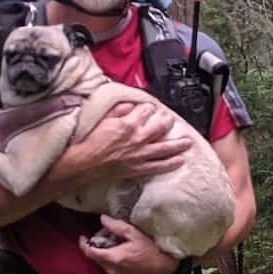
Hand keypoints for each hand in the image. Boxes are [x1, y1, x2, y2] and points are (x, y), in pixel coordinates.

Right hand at [76, 100, 191, 181]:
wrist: (85, 163)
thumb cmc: (91, 142)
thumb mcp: (103, 119)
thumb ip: (118, 111)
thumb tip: (130, 105)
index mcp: (128, 124)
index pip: (146, 111)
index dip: (150, 108)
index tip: (151, 108)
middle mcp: (137, 138)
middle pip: (160, 127)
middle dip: (168, 122)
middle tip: (171, 120)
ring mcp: (140, 155)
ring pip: (165, 148)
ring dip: (178, 144)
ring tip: (187, 142)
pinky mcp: (138, 168)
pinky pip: (158, 166)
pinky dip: (170, 164)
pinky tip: (179, 160)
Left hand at [79, 215, 179, 273]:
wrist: (164, 266)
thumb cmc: (152, 249)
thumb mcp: (134, 233)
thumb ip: (116, 226)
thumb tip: (102, 219)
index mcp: (113, 258)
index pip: (90, 252)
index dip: (83, 244)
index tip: (83, 236)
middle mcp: (111, 269)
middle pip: (96, 256)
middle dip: (99, 243)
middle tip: (109, 233)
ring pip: (102, 261)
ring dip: (105, 250)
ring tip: (118, 240)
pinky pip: (109, 266)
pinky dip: (111, 256)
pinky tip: (122, 249)